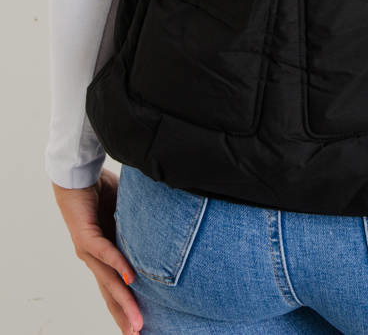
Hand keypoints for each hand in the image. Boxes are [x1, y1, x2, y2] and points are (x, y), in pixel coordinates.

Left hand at [51, 166, 143, 332]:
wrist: (77, 175)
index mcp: (105, 255)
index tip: (139, 326)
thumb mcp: (126, 215)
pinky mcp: (85, 237)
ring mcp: (88, 250)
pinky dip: (119, 266)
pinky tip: (130, 279)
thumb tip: (164, 230)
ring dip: (124, 302)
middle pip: (111, 294)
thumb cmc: (100, 190)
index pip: (116, 287)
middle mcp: (94, 259)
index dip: (127, 306)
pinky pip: (105, 253)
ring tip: (136, 321)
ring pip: (108, 282)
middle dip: (125, 316)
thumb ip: (139, 228)